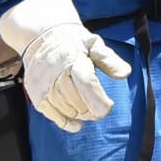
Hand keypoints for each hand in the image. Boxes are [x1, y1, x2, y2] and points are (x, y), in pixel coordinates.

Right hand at [0, 0, 132, 132]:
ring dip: (80, 115)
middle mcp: (55, 72)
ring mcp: (43, 84)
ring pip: (66, 110)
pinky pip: (51, 114)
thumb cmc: (73, 42)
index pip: (86, 83)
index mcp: (73, 59)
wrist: (41, 35)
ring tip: (88, 110)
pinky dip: (65, 123)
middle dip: (92, 110)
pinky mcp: (35, 93)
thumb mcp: (93, 43)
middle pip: (77, 101)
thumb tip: (124, 73)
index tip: (109, 107)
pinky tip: (76, 125)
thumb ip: (109, 59)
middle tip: (100, 108)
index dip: (99, 101)